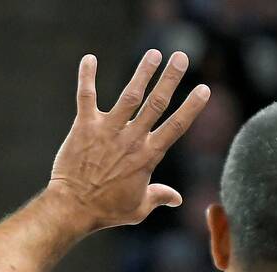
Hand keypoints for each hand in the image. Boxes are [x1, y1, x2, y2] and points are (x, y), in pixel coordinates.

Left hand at [47, 49, 209, 232]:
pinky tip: (90, 58)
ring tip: (153, 54)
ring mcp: (107, 131)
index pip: (175, 127)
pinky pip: (87, 97)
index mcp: (147, 157)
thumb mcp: (137, 209)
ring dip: (142, 73)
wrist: (72, 209)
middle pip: (156, 104)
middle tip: (181, 56)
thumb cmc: (105, 211)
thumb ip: (158, 197)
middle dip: (170, 78)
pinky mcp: (84, 127)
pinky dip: (87, 77)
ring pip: (129, 96)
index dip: (191, 107)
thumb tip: (176, 199)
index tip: (204, 89)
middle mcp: (130, 140)